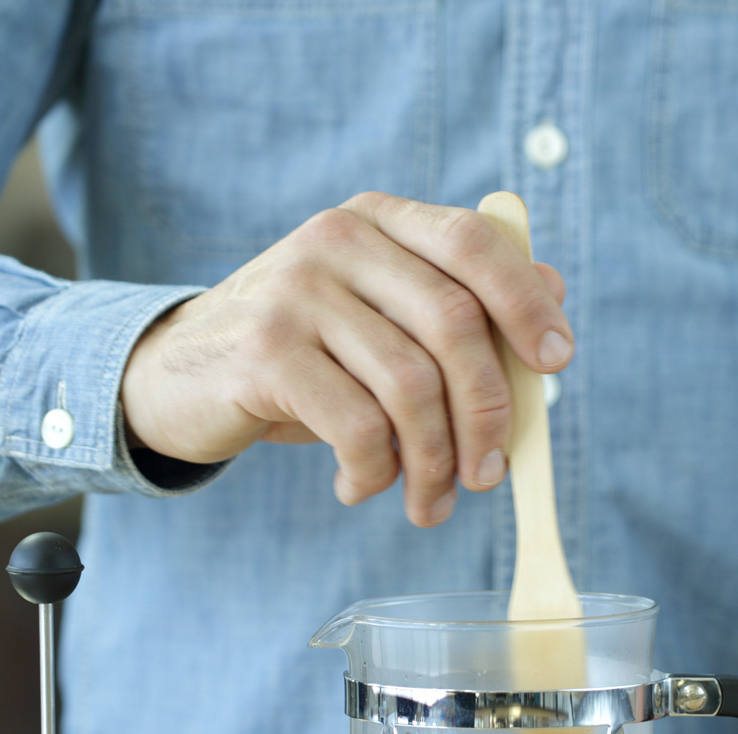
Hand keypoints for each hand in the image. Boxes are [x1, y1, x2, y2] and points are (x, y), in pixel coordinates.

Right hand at [119, 192, 572, 526]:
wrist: (180, 374)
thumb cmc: (305, 356)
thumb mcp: (380, 322)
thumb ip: (459, 306)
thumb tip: (553, 298)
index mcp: (380, 223)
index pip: (474, 242)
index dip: (526, 302)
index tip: (557, 362)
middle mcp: (339, 241)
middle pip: (454, 325)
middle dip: (488, 415)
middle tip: (489, 477)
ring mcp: (297, 291)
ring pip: (411, 386)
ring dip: (434, 465)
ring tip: (429, 505)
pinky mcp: (265, 352)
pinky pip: (357, 426)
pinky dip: (375, 473)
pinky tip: (362, 488)